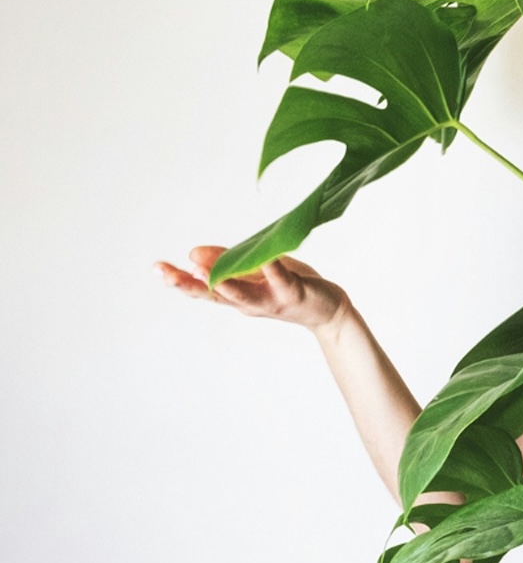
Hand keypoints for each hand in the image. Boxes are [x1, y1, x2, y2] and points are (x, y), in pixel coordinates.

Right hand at [155, 246, 348, 331]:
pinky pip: (280, 278)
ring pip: (243, 294)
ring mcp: (270, 299)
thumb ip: (226, 261)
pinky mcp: (293, 293)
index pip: (202, 289)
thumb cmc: (287, 284)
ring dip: (224, 284)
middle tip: (164, 273)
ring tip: (203, 273)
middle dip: (188, 284)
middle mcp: (249, 302)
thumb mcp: (253, 271)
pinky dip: (271, 269)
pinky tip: (262, 258)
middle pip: (215, 295)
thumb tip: (193, 254)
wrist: (327, 308)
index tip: (156, 268)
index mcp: (236, 296)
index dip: (179, 280)